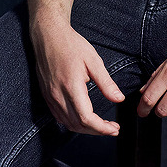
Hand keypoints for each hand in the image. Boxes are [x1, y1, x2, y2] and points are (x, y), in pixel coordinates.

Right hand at [30, 11, 124, 135]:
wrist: (48, 35)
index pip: (86, 118)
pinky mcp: (46, 96)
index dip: (102, 128)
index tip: (115, 128)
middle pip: (78, 125)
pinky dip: (73, 123)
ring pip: (68, 124)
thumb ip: (106, 82)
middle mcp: (58, 95)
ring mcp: (50, 97)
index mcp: (71, 86)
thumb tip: (119, 99)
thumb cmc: (71, 44)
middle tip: (113, 129)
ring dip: (85, 129)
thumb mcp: (93, 60)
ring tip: (101, 126)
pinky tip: (84, 119)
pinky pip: (60, 117)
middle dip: (97, 131)